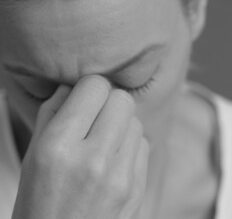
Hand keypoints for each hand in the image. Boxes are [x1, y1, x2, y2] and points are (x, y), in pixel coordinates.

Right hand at [12, 75, 148, 218]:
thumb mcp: (33, 154)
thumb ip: (53, 112)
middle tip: (97, 117)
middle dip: (109, 103)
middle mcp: (93, 160)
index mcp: (58, 146)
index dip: (91, 88)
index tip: (86, 97)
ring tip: (104, 143)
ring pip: (136, 121)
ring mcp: (120, 176)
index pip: (95, 87)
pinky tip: (114, 160)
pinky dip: (131, 146)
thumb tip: (76, 84)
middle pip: (123, 100)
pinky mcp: (138, 189)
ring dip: (121, 126)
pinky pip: (143, 145)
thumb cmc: (41, 201)